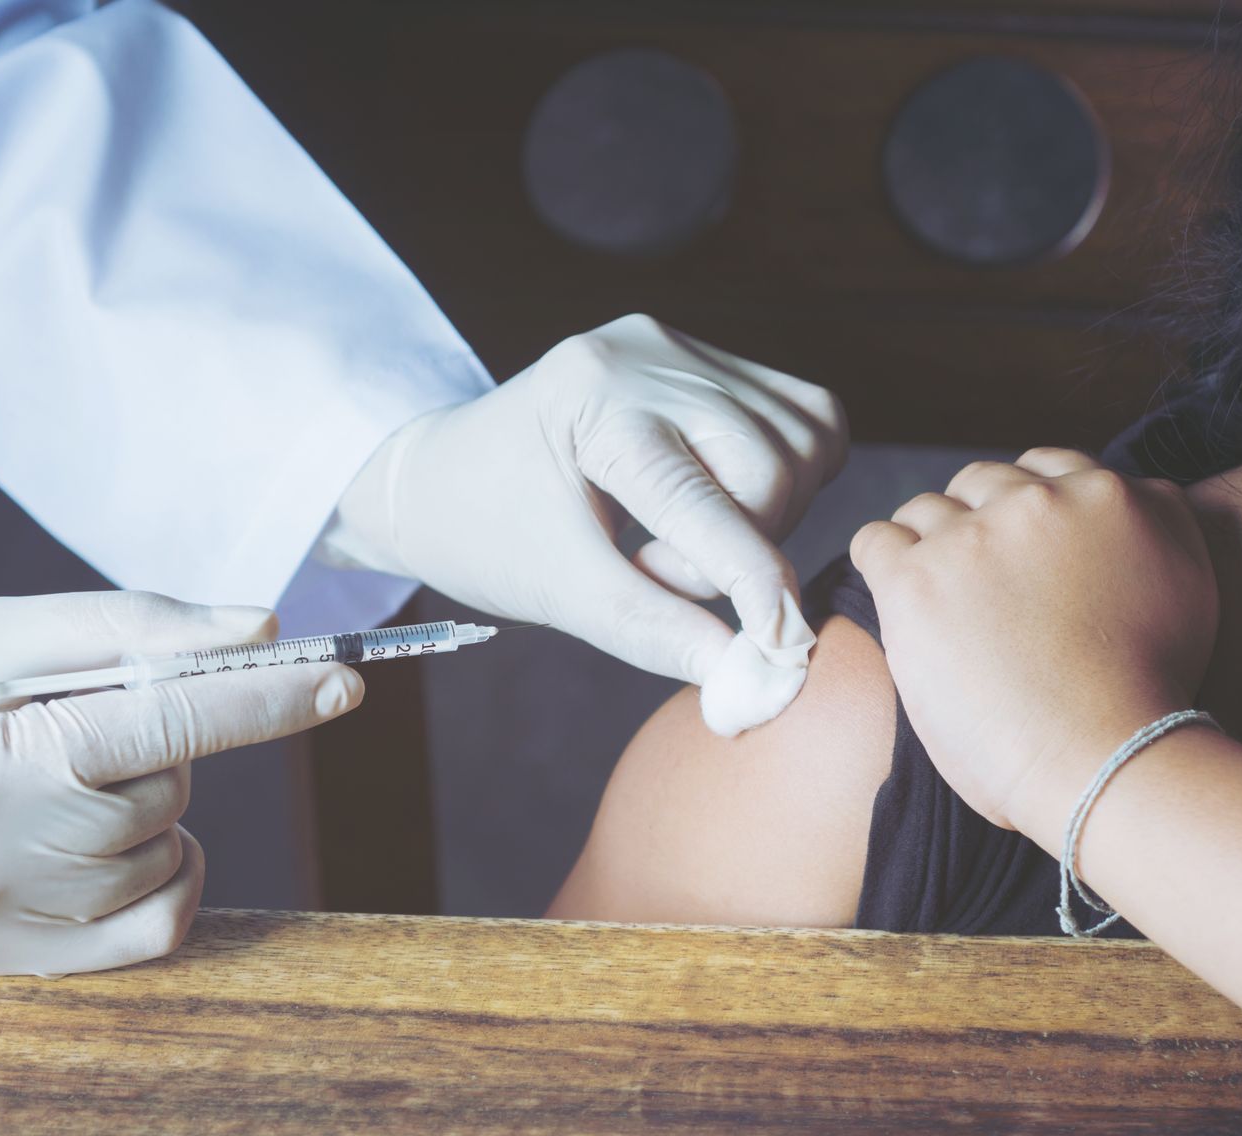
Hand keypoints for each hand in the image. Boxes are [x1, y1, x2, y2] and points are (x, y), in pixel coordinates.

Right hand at [0, 594, 361, 974]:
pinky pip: (143, 935)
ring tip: (57, 774)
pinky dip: (166, 882)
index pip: (169, 723)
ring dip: (148, 810)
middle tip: (70, 720)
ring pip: (160, 856)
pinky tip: (129, 843)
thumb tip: (260, 631)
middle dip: (154, 746)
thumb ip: (129, 630)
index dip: (267, 701)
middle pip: (165, 792)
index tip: (345, 683)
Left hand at [325, 314, 847, 687]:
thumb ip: (652, 631)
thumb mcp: (556, 591)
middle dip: (740, 548)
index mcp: (591, 396)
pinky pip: (804, 424)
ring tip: (669, 540)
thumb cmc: (481, 532)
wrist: (437, 477)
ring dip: (761, 519)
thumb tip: (751, 680)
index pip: (701, 497)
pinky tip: (714, 507)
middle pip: (772, 465)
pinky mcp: (708, 362)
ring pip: (804, 444)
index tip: (780, 647)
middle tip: (652, 572)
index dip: (751, 581)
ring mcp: (682, 348)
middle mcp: (647, 353)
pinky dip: (780, 483)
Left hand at [850, 449, 1217, 846]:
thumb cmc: (1144, 696)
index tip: (1021, 557)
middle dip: (976, 528)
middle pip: (980, 484)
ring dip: (928, 550)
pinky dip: (880, 565)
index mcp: (1108, 497)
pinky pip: (875, 542)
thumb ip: (1160, 521)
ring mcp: (972, 537)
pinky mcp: (916, 579)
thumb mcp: (1189, 585)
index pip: (1045, 468)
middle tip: (981, 592)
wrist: (1103, 757)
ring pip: (925, 511)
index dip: (1025, 512)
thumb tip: (1131, 492)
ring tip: (944, 610)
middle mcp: (1039, 502)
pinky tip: (900, 603)